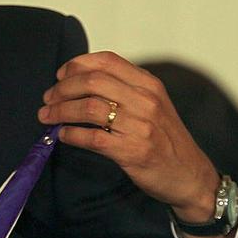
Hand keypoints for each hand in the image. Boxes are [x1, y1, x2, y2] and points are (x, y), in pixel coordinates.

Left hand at [37, 52, 220, 225]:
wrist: (190, 176)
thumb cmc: (165, 139)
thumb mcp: (152, 104)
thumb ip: (124, 89)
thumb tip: (79, 81)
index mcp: (149, 84)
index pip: (106, 61)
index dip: (76, 65)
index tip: (60, 76)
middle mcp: (146, 100)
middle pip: (92, 82)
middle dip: (62, 89)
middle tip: (48, 99)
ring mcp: (140, 126)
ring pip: (88, 108)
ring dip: (60, 111)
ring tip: (47, 116)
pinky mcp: (132, 151)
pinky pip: (92, 138)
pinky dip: (71, 135)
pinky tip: (63, 135)